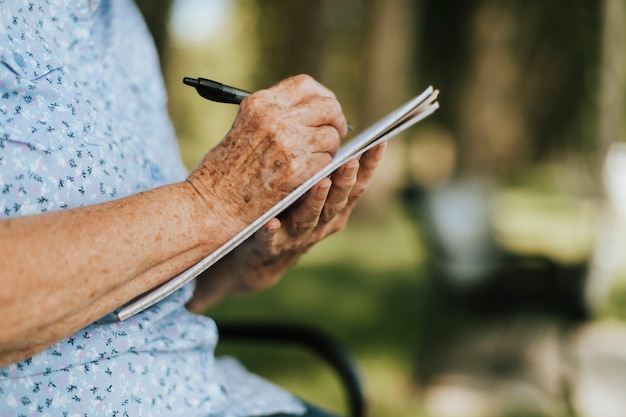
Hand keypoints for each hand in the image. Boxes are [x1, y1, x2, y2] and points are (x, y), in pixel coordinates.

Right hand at [186, 75, 348, 236]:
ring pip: (331, 137)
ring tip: (314, 161)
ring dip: (329, 150)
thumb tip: (311, 111)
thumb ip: (275, 115)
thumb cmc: (225, 171)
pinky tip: (308, 178)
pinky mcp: (298, 170)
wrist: (212, 204)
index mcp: (261, 103)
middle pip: (328, 106)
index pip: (306, 85)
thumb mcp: (244, 127)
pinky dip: (323, 171)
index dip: (322, 97)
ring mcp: (288, 143)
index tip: (326, 110)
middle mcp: (275, 118)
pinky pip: (328, 163)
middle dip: (336, 121)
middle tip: (334, 135)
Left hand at [187, 142, 385, 311]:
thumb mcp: (311, 192)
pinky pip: (271, 240)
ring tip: (321, 183)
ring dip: (317, 201)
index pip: (357, 185)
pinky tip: (271, 223)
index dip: (370, 166)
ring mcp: (297, 235)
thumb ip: (323, 169)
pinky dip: (272, 232)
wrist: (260, 256)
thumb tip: (333, 129)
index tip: (381, 142)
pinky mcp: (270, 246)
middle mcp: (321, 223)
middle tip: (351, 161)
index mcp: (335, 208)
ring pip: (310, 218)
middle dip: (346, 182)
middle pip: (337, 202)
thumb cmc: (289, 212)